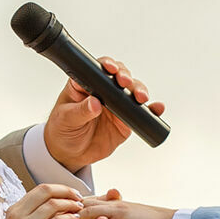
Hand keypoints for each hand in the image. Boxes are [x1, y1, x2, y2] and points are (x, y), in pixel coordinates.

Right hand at [0, 184, 83, 218]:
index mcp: (13, 211)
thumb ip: (30, 218)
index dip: (59, 189)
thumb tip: (50, 206)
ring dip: (71, 205)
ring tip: (81, 209)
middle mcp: (17, 216)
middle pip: (46, 191)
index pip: (39, 189)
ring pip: (53, 205)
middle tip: (80, 198)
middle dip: (67, 191)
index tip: (71, 194)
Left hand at [44, 57, 164, 170]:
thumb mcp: (66, 120)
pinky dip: (151, 110)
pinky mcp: (126, 120)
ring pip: (133, 91)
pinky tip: (157, 108)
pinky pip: (141, 113)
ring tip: (141, 98)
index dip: (107, 65)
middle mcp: (103, 90)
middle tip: (125, 83)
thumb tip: (94, 104)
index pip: (98, 68)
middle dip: (126, 77)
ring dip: (139, 91)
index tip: (110, 69)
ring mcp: (116, 104)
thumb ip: (80, 111)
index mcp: (85, 84)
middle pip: (120, 76)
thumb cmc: (62, 131)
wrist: (70, 153)